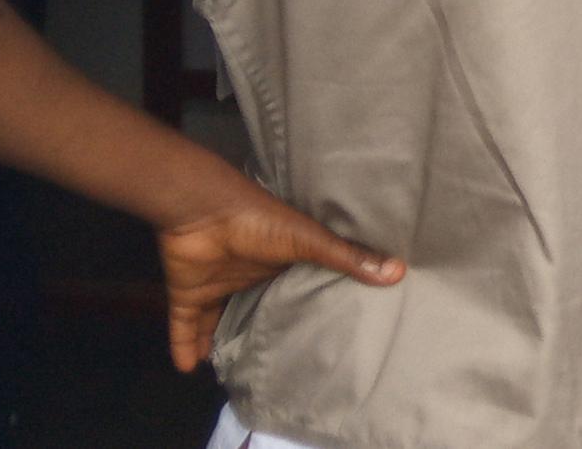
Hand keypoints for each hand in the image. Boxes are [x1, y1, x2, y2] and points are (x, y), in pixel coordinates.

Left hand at [157, 189, 404, 372]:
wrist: (202, 209)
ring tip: (234, 372)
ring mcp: (217, 285)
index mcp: (279, 260)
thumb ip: (347, 257)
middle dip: (262, 329)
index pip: (292, 287)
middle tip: (279, 362)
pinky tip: (187, 371)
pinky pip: (184, 326)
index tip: (319, 331)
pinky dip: (182, 347)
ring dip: (222, 342)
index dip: (302, 305)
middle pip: (255, 306)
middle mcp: (248, 274)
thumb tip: (399, 271)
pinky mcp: (188, 294)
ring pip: (219, 320)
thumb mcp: (309, 240)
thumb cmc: (259, 221)